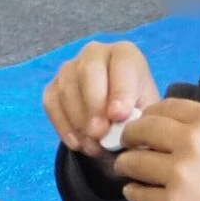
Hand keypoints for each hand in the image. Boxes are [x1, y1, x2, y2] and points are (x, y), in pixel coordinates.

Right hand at [42, 39, 159, 154]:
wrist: (116, 119)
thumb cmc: (136, 110)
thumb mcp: (147, 113)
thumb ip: (139, 119)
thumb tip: (122, 129)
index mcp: (124, 54)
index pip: (122, 63)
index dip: (120, 90)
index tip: (119, 116)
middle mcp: (95, 53)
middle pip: (89, 70)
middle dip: (94, 104)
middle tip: (99, 133)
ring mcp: (70, 68)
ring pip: (67, 89)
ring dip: (79, 121)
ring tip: (94, 146)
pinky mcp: (53, 87)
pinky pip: (52, 104)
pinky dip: (63, 126)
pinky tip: (78, 143)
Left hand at [107, 99, 199, 200]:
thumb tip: (162, 126)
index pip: (164, 106)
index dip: (147, 114)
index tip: (142, 123)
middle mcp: (191, 141)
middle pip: (142, 130)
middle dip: (129, 136)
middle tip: (125, 144)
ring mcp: (179, 173)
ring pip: (135, 162)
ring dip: (126, 165)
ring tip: (125, 168)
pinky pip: (140, 194)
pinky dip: (134, 192)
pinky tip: (134, 191)